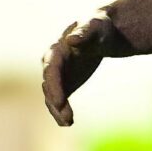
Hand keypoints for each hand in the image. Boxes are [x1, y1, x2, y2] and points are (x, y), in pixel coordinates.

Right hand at [40, 10, 121, 125]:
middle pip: (49, 84)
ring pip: (51, 95)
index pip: (51, 69)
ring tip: (67, 123)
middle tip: (67, 118)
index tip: (60, 102)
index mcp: (57, 50)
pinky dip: (61, 111)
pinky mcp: (64, 83)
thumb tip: (70, 41)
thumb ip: (84, 33)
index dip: (54, 85)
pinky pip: (58, 100)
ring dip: (57, 110)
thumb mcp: (95, 27)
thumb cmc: (99, 27)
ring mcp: (57, 75)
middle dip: (55, 101)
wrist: (102, 33)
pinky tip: (67, 123)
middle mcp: (52, 63)